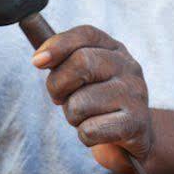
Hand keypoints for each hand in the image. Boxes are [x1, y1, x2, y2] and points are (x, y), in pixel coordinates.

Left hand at [31, 25, 152, 173]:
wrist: (134, 138)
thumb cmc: (99, 105)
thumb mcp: (82, 78)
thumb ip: (62, 62)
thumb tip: (39, 59)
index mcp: (115, 50)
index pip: (86, 34)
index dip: (58, 45)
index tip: (37, 61)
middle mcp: (128, 67)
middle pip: (81, 62)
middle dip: (58, 85)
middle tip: (60, 99)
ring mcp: (135, 94)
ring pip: (80, 103)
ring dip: (72, 117)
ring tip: (87, 118)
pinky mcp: (136, 123)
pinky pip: (90, 130)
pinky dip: (85, 136)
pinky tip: (99, 134)